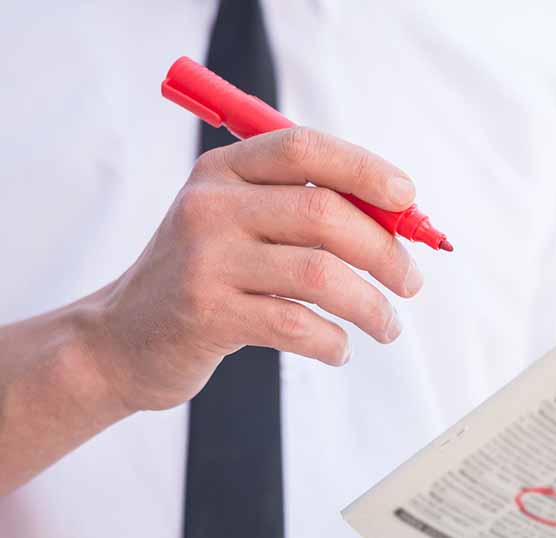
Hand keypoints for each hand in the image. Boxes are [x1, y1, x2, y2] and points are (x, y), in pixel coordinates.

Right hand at [85, 126, 422, 410]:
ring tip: (387, 327)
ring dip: (370, 305)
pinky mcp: (206, 314)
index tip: (409, 199)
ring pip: (319, 273)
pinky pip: (296, 325)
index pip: (304, 149)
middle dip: (384, 251)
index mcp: (224, 172)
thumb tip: (400, 221)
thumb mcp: (241, 226)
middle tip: (410, 283)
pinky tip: (338, 349)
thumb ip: (305, 211)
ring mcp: (205, 260)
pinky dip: (332, 341)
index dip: (365, 169)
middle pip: (324, 213)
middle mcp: (210, 206)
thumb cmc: (207, 279)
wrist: (123, 339)